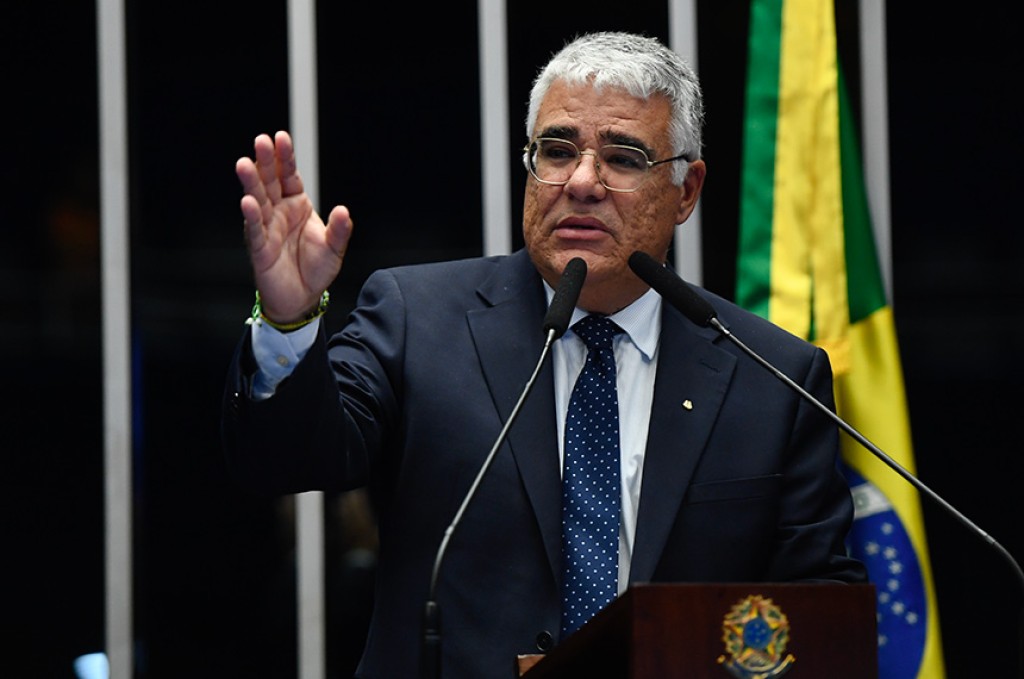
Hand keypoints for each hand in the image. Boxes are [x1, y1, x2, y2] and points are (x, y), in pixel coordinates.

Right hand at [235, 130, 353, 322]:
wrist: (303, 298)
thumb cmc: (316, 269)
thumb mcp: (334, 248)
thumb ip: (340, 230)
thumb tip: (344, 211)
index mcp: (297, 205)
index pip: (289, 176)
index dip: (284, 158)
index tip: (280, 137)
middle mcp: (279, 212)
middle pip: (270, 182)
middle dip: (265, 162)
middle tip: (260, 141)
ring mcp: (267, 228)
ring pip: (258, 201)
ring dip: (251, 183)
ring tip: (244, 164)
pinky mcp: (260, 248)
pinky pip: (255, 230)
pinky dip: (252, 216)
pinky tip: (247, 202)